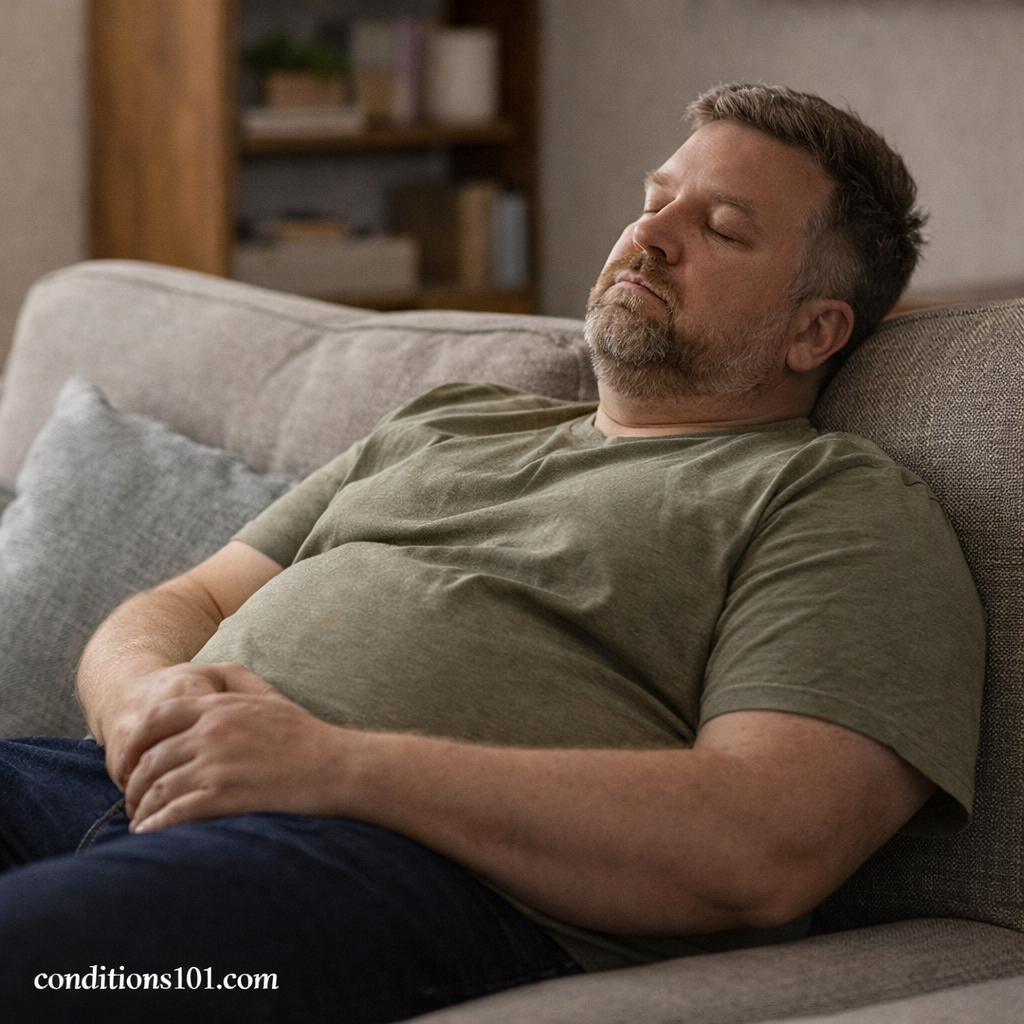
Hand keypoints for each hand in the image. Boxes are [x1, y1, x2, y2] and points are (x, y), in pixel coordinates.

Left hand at [122, 664, 345, 832]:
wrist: (337, 766)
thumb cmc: (307, 736)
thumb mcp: (270, 698)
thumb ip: (239, 686)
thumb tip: (215, 677)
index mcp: (220, 706)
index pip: (158, 718)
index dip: (135, 742)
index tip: (129, 763)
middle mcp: (212, 732)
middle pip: (152, 758)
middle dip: (136, 783)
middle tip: (134, 801)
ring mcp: (218, 764)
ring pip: (159, 788)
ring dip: (143, 809)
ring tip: (141, 822)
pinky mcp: (226, 796)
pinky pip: (176, 813)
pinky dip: (157, 825)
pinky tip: (151, 834)